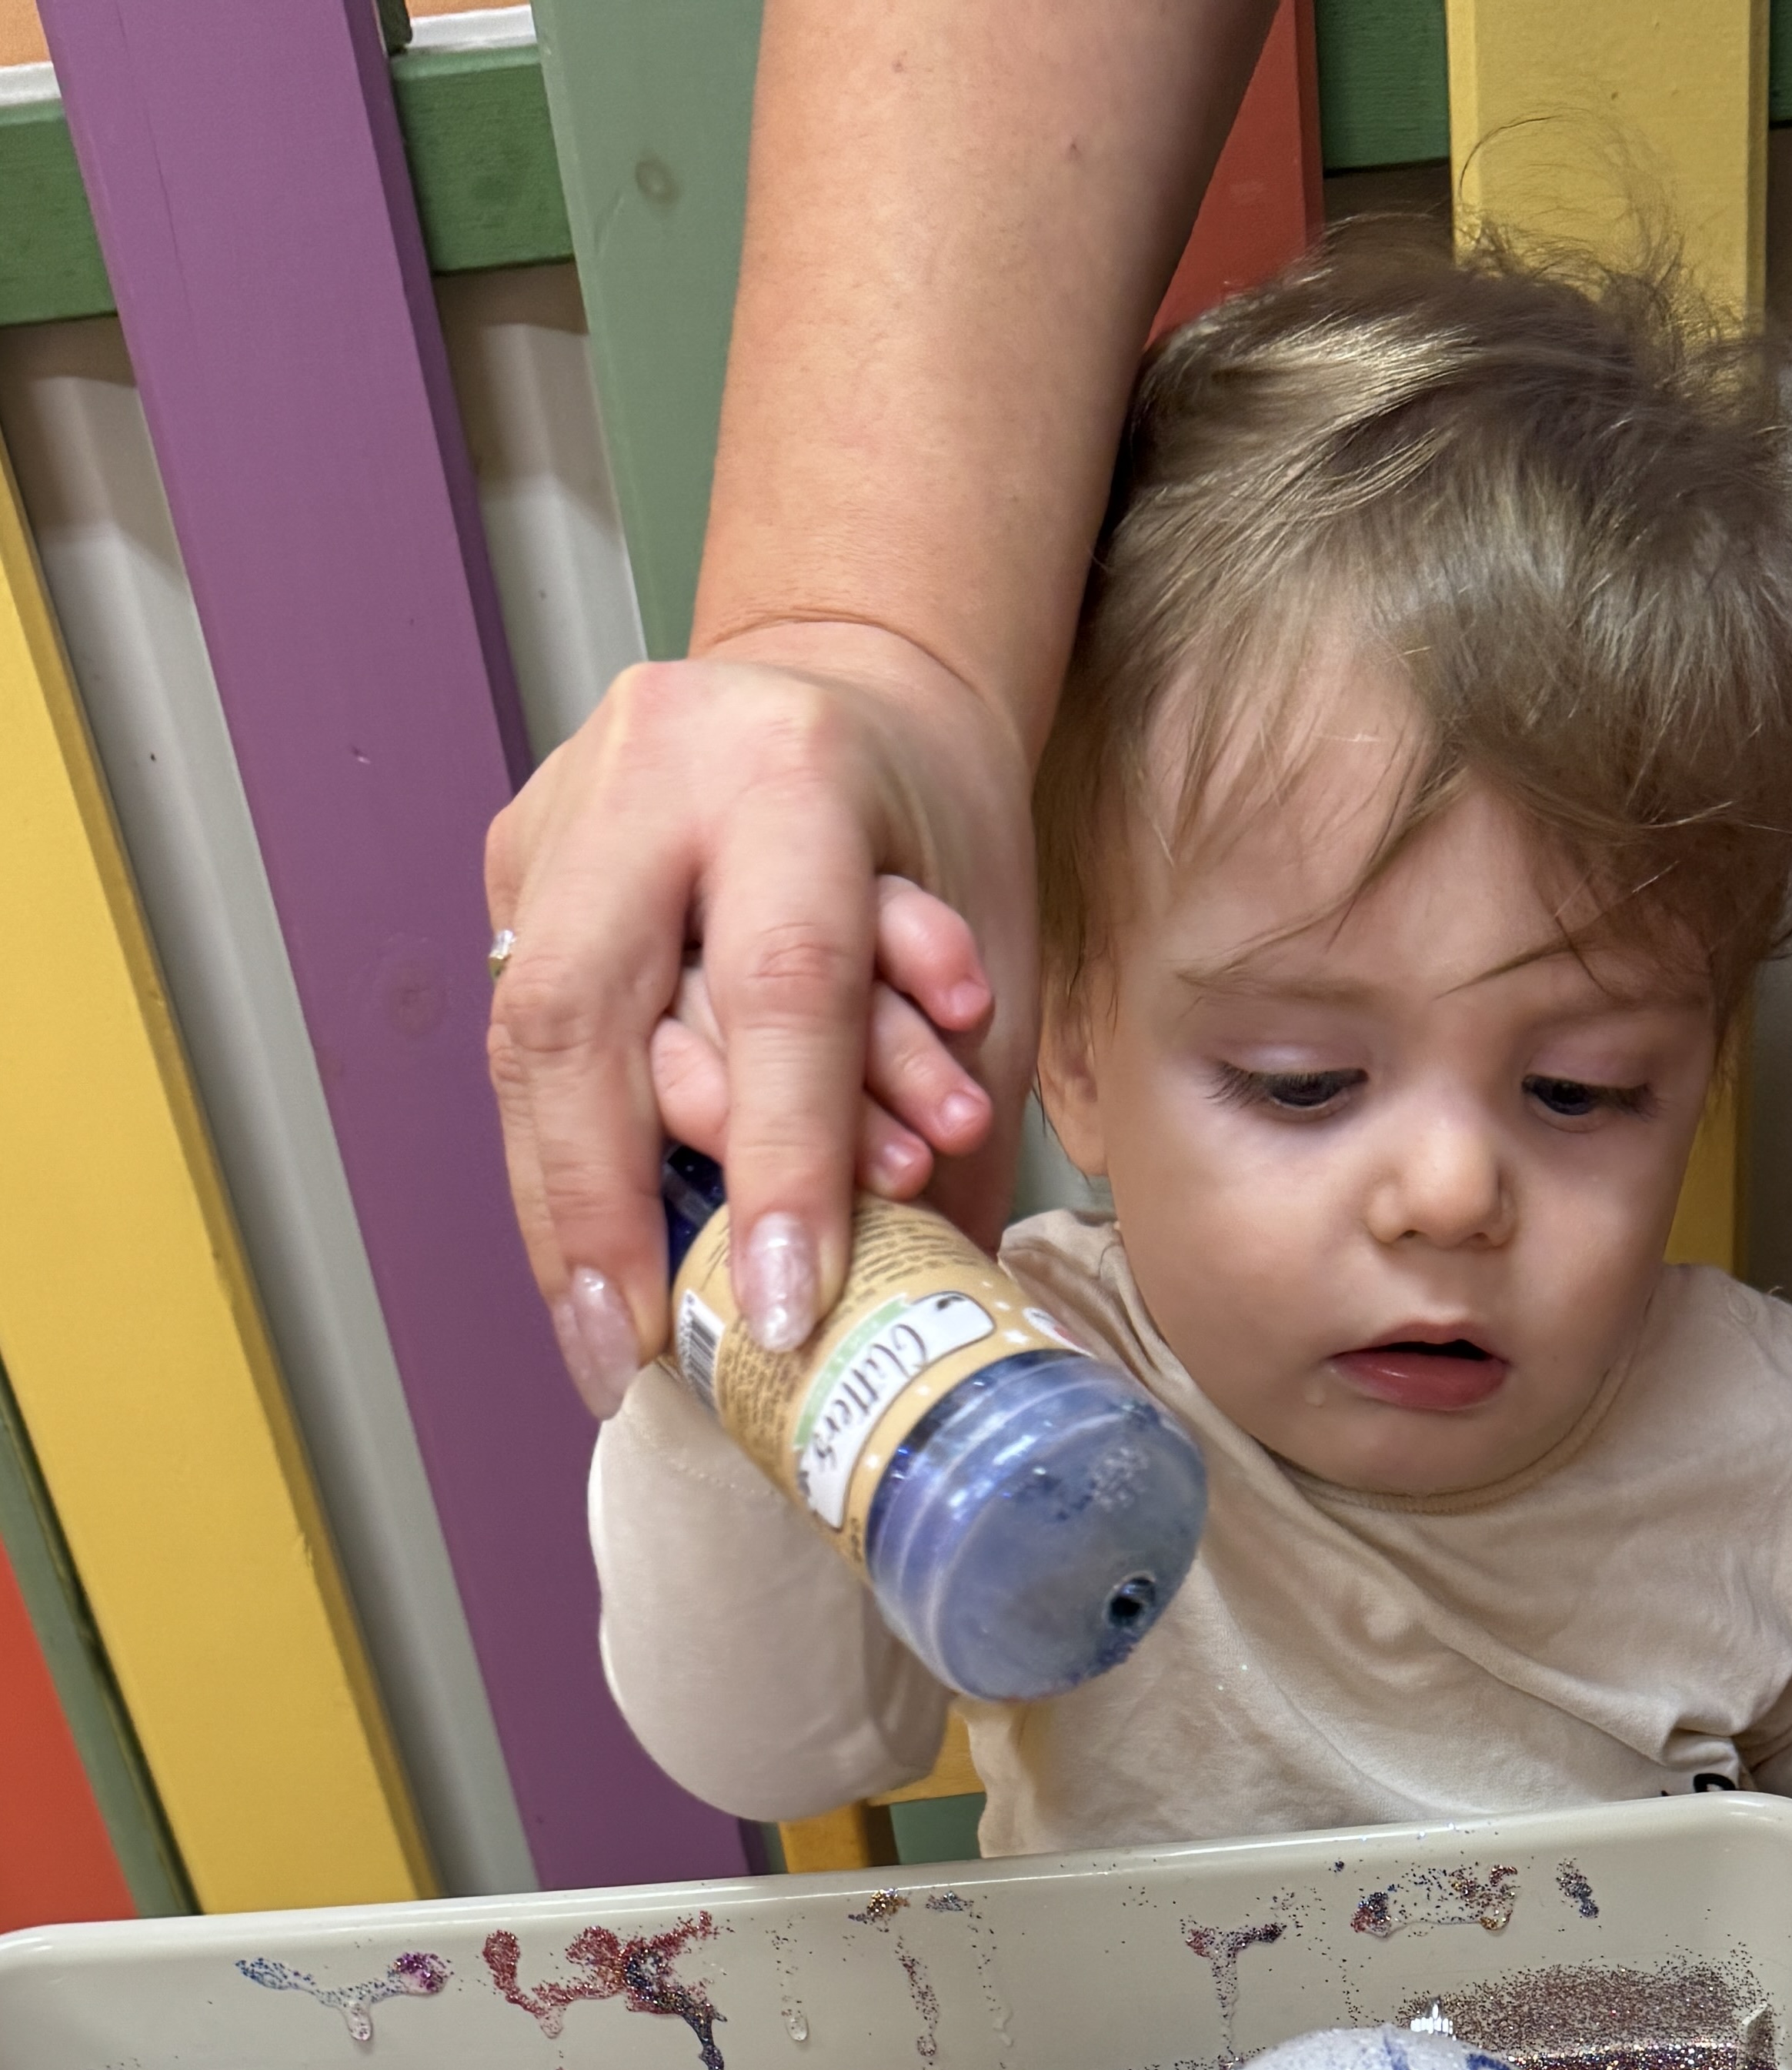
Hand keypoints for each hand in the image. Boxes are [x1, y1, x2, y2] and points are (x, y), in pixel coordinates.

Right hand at [484, 623, 1036, 1413]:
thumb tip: (904, 1314)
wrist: (857, 695)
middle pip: (587, 1013)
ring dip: (568, 1207)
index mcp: (794, 770)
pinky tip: (588, 1270)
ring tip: (610, 1343)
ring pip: (526, 1034)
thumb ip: (940, 1120)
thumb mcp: (981, 962)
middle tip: (631, 1357)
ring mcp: (559, 807)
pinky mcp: (513, 857)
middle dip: (601, 1209)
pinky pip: (521, 1035)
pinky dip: (560, 1163)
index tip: (781, 1312)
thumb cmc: (936, 840)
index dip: (781, 1162)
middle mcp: (650, 771)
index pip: (780, 988)